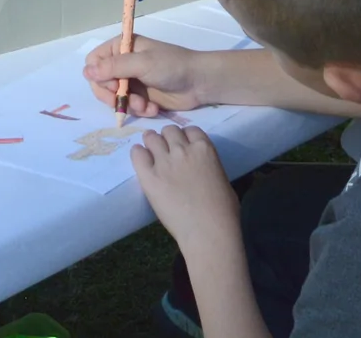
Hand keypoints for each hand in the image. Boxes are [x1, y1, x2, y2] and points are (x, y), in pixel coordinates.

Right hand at [85, 34, 211, 117]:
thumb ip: (114, 67)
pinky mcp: (141, 96)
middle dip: (113, 96)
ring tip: (146, 106)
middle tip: (125, 103)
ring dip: (129, 105)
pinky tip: (153, 109)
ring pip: (114, 98)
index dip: (99, 77)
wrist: (199, 83)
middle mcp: (123, 63)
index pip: (94, 62)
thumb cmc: (171, 66)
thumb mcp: (142, 63)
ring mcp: (132, 81)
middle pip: (100, 83)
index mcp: (121, 47)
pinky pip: (129, 107)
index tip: (112, 86)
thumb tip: (86, 71)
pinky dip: (140, 110)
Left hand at [130, 125, 240, 249]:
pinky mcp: (149, 177)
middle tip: (166, 150)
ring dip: (151, 142)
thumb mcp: (222, 179)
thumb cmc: (223, 211)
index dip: (185, 137)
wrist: (207, 231)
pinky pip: (137, 154)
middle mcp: (182, 149)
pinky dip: (138, 154)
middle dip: (167, 138)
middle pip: (169, 130)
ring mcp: (164, 162)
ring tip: (150, 151)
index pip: (190, 130)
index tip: (183, 146)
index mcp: (204, 148)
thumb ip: (209, 166)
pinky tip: (141, 158)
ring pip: (151, 137)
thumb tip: (203, 169)